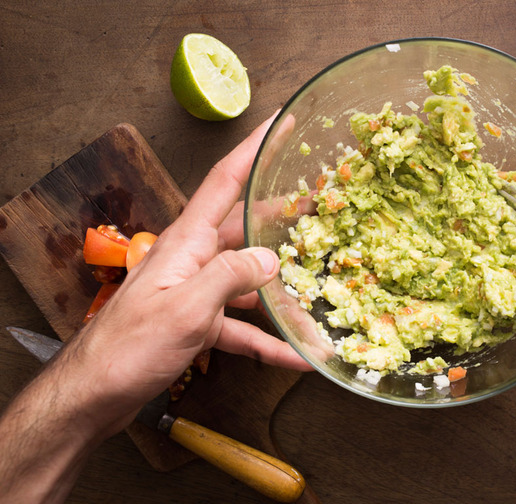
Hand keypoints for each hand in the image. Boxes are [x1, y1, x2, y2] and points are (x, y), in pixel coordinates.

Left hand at [0, 114, 313, 502]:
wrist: (94, 395)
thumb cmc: (131, 346)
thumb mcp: (187, 307)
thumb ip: (231, 276)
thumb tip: (270, 259)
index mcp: (188, 242)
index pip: (225, 181)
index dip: (254, 148)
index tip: (280, 123)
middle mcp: (194, 260)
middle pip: (245, 228)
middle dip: (282, 214)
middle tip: (318, 200)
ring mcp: (196, 292)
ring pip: (250, 281)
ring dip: (284, 288)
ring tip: (319, 281)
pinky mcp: (198, 324)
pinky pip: (241, 326)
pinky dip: (268, 339)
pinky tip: (296, 354)